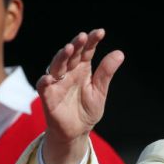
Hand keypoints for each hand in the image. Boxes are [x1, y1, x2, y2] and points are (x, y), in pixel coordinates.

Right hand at [37, 29, 124, 163]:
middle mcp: (68, 72)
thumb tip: (120, 53)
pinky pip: (43, 87)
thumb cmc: (87, 110)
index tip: (100, 32)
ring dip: (61, 57)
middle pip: (71, 55)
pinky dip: (45, 81)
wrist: (77, 131)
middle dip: (76, 45)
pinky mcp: (48, 96)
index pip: (86, 51)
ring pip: (56, 66)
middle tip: (83, 36)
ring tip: (68, 49)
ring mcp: (57, 83)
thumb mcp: (100, 91)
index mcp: (82, 69)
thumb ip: (106, 73)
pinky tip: (50, 77)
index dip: (92, 41)